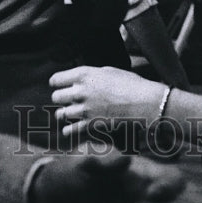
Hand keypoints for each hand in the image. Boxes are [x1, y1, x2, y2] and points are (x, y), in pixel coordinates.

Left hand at [49, 65, 164, 137]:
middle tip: (63, 100)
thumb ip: (92, 75)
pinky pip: (71, 129)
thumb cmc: (131, 84)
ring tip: (66, 114)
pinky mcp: (91, 124)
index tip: (57, 85)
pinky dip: (68, 131)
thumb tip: (81, 79)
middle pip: (56, 97)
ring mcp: (85, 109)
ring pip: (61, 114)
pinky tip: (68, 130)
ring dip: (64, 114)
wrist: (145, 102)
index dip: (56, 82)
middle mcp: (81, 91)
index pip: (56, 79)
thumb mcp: (109, 71)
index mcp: (84, 74)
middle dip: (60, 99)